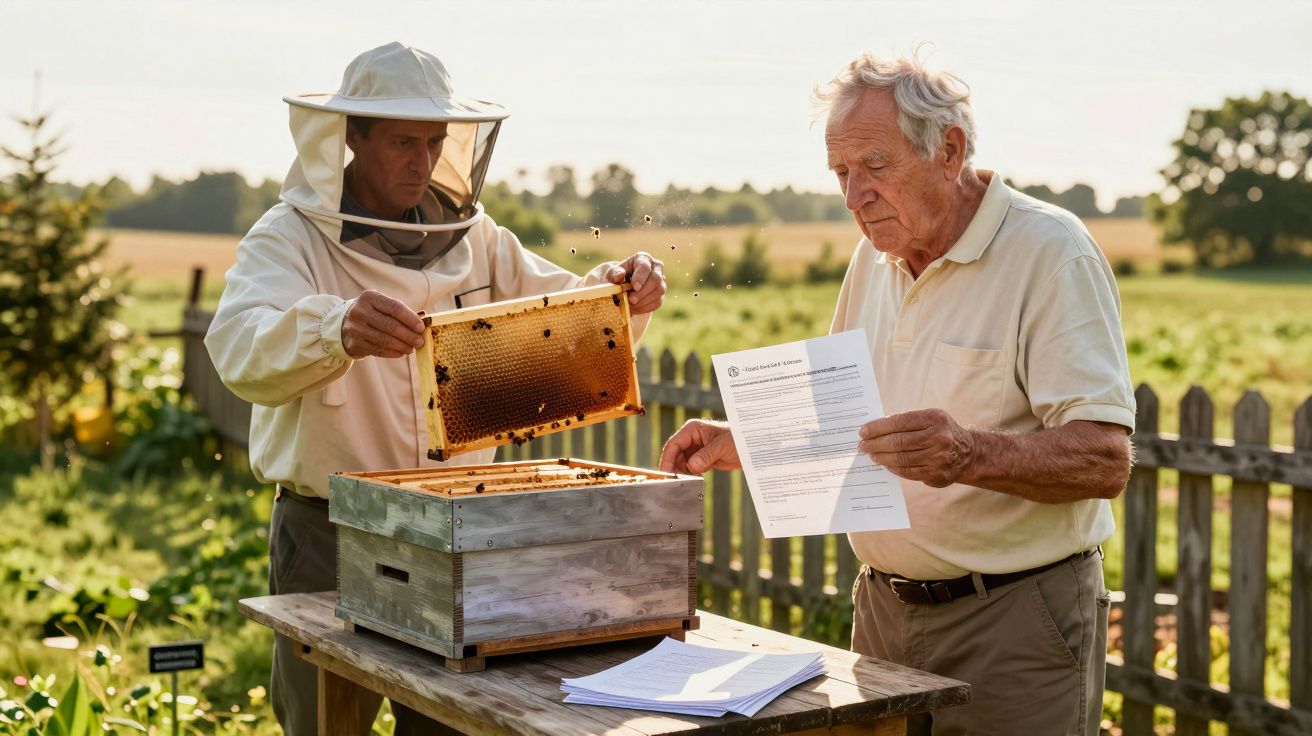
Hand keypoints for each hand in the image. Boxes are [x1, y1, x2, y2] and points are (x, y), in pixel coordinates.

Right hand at [341, 290, 425, 358]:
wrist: (344, 324)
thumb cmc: (372, 313)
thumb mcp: (381, 306)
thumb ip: (400, 312)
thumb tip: (422, 324)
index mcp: (369, 297)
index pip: (394, 307)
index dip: (410, 318)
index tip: (421, 328)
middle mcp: (360, 311)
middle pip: (390, 325)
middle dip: (408, 335)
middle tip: (420, 341)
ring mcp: (355, 328)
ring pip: (385, 340)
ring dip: (402, 345)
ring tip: (411, 348)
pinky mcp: (354, 343)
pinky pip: (378, 350)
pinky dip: (393, 352)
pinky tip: (401, 352)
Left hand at [607, 252, 665, 315]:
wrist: (624, 286)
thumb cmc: (618, 277)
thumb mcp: (612, 274)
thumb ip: (614, 274)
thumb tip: (619, 275)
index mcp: (643, 258)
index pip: (645, 266)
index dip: (640, 277)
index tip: (634, 287)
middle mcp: (656, 267)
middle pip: (655, 279)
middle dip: (643, 292)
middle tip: (631, 300)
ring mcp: (661, 281)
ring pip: (658, 291)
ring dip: (644, 301)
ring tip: (630, 306)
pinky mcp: (661, 294)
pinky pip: (657, 302)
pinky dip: (646, 307)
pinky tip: (635, 309)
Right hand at [659, 419, 741, 473]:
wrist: (750, 447)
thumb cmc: (738, 439)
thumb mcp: (721, 446)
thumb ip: (706, 456)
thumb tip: (692, 466)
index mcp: (693, 429)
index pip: (674, 444)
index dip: (668, 459)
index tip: (666, 473)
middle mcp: (691, 438)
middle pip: (674, 454)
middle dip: (673, 467)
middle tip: (673, 480)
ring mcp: (695, 448)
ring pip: (680, 462)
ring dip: (681, 472)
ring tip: (685, 480)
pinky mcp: (700, 458)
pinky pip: (689, 467)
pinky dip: (689, 474)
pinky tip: (693, 479)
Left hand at [857, 409, 976, 487]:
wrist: (969, 453)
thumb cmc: (941, 432)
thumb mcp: (930, 419)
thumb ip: (907, 422)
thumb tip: (875, 429)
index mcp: (934, 418)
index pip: (899, 422)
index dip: (878, 427)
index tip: (863, 431)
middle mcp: (939, 437)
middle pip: (898, 441)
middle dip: (876, 443)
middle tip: (863, 445)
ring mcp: (939, 457)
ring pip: (901, 458)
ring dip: (882, 457)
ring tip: (872, 455)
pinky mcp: (937, 474)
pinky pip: (908, 471)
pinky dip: (894, 468)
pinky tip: (886, 464)